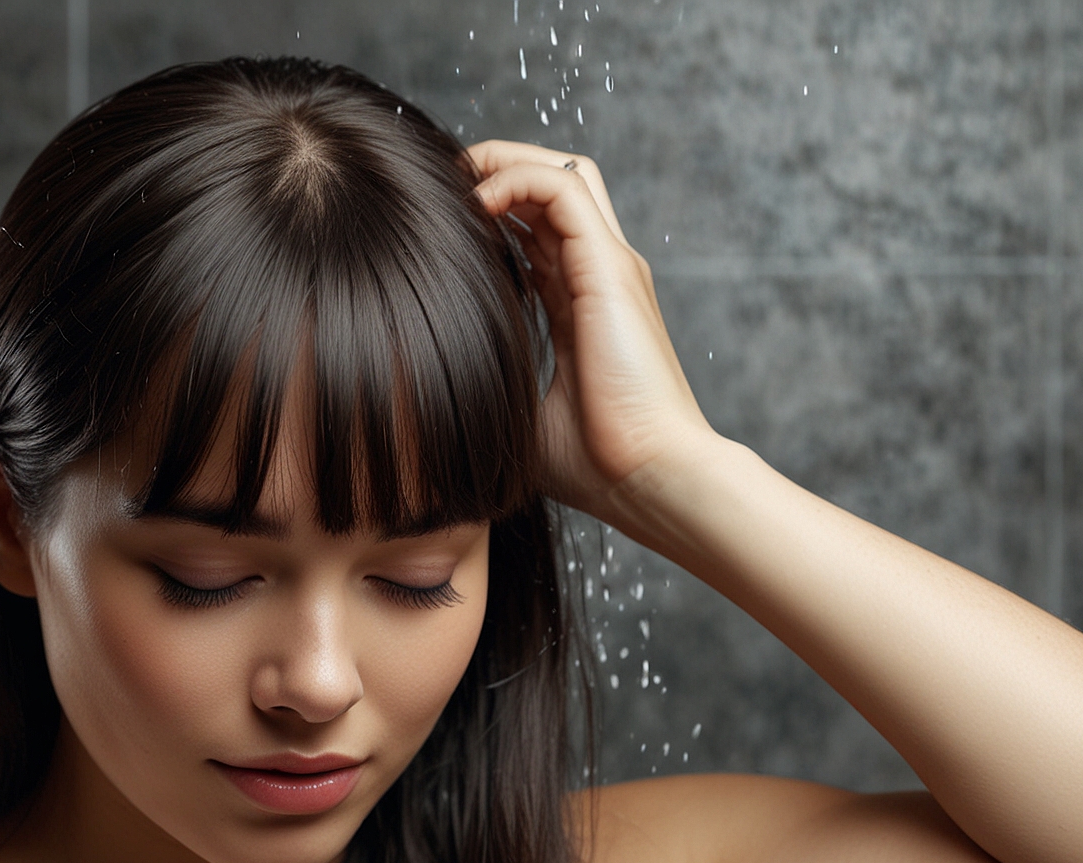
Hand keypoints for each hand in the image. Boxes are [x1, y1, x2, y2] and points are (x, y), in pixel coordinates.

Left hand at [468, 141, 718, 517]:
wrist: (651, 479)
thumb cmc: (599, 466)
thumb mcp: (522, 417)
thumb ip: (491, 385)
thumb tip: (431, 400)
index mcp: (578, 306)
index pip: (534, 231)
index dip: (487, 215)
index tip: (436, 227)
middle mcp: (597, 275)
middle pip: (550, 186)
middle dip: (493, 171)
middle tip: (439, 188)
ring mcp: (607, 266)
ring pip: (559, 170)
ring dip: (501, 162)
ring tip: (454, 181)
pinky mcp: (608, 267)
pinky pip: (561, 186)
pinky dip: (514, 179)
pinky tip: (475, 206)